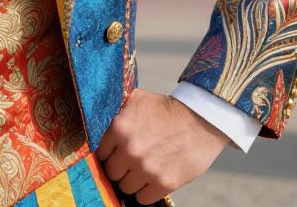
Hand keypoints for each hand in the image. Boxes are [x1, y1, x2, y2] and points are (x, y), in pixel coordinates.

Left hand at [96, 89, 228, 203]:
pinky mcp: (164, 183)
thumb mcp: (136, 99)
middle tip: (128, 161)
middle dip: (118, 167)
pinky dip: (145, 192)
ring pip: (125, 187)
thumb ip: (114, 109)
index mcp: (119, 128)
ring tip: (141, 169)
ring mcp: (147, 169)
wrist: (200, 120)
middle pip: (110, 172)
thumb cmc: (165, 109)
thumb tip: (96, 115)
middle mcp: (130, 150)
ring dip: (131, 180)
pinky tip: (151, 179)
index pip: (99, 152)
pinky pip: (143, 199)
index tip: (114, 152)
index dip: (107, 153)